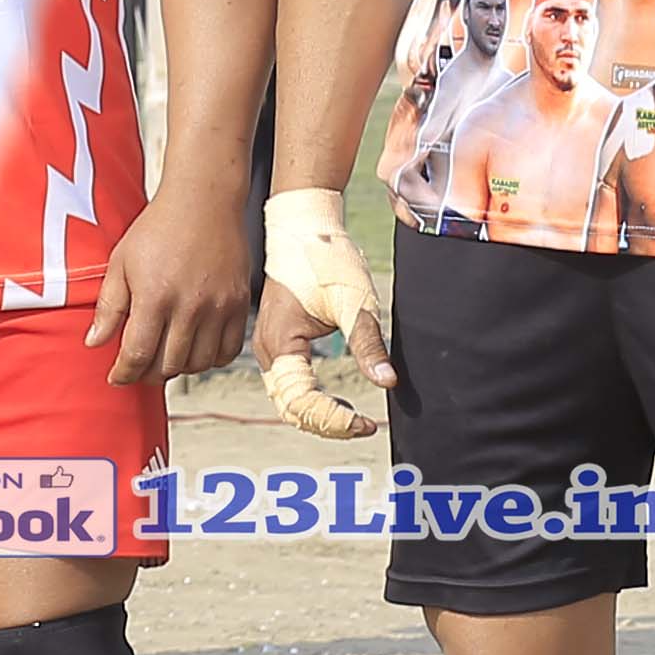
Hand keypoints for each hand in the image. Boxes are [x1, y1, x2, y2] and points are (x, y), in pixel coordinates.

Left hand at [85, 186, 255, 387]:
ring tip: (163, 358)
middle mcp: (190, 306)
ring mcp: (219, 308)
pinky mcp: (239, 305)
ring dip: (177, 368)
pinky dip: (209, 360)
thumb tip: (94, 343)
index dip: (124, 373)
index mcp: (155, 296)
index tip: (116, 376)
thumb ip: (108, 306)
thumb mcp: (120, 263)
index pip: (137, 354)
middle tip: (138, 369)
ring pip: (197, 363)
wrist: (203, 203)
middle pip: (167, 365)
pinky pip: (227, 351)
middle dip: (147, 374)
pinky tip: (193, 349)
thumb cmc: (158, 228)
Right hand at [250, 185, 392, 439]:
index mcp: (280, 344)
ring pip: (287, 400)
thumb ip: (368, 345)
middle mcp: (267, 350)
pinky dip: (311, 400)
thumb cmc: (325, 259)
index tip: (365, 423)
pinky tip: (337, 401)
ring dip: (318, 415)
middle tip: (363, 427)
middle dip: (326, 424)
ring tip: (353, 419)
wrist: (302, 227)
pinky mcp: (277, 342)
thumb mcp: (354, 302)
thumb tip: (388, 382)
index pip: (302, 402)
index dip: (333, 419)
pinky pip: (289, 384)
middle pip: (290, 408)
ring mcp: (268, 347)